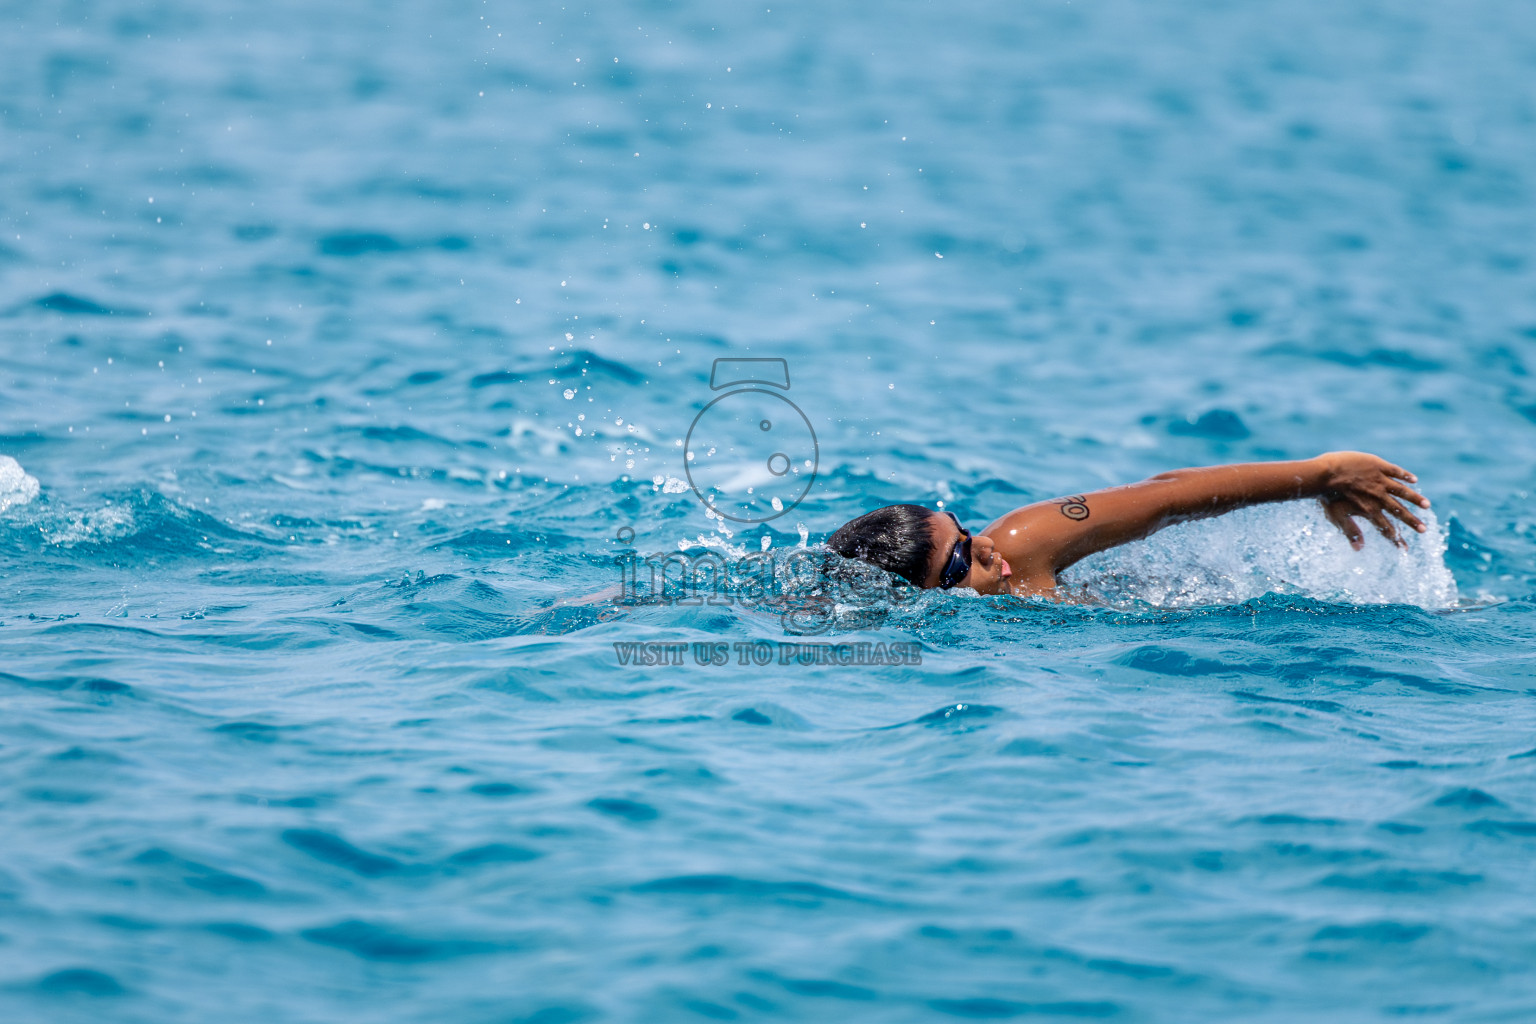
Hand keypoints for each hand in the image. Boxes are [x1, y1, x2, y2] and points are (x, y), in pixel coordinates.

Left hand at [1314, 451, 1429, 549]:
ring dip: (1415, 499)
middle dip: (1412, 522)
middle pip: (1399, 512)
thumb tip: (1359, 549)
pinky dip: (1405, 476)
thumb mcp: (1337, 518)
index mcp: (1369, 511)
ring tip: (1426, 505)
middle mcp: (1379, 497)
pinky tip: (1414, 480)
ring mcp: (1380, 481)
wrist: (1324, 474)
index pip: (1386, 528)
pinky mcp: (1378, 466)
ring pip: (1402, 491)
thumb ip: (1351, 532)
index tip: (1405, 549)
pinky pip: (1395, 471)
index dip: (1396, 539)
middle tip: (1423, 530)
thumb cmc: (1327, 497)